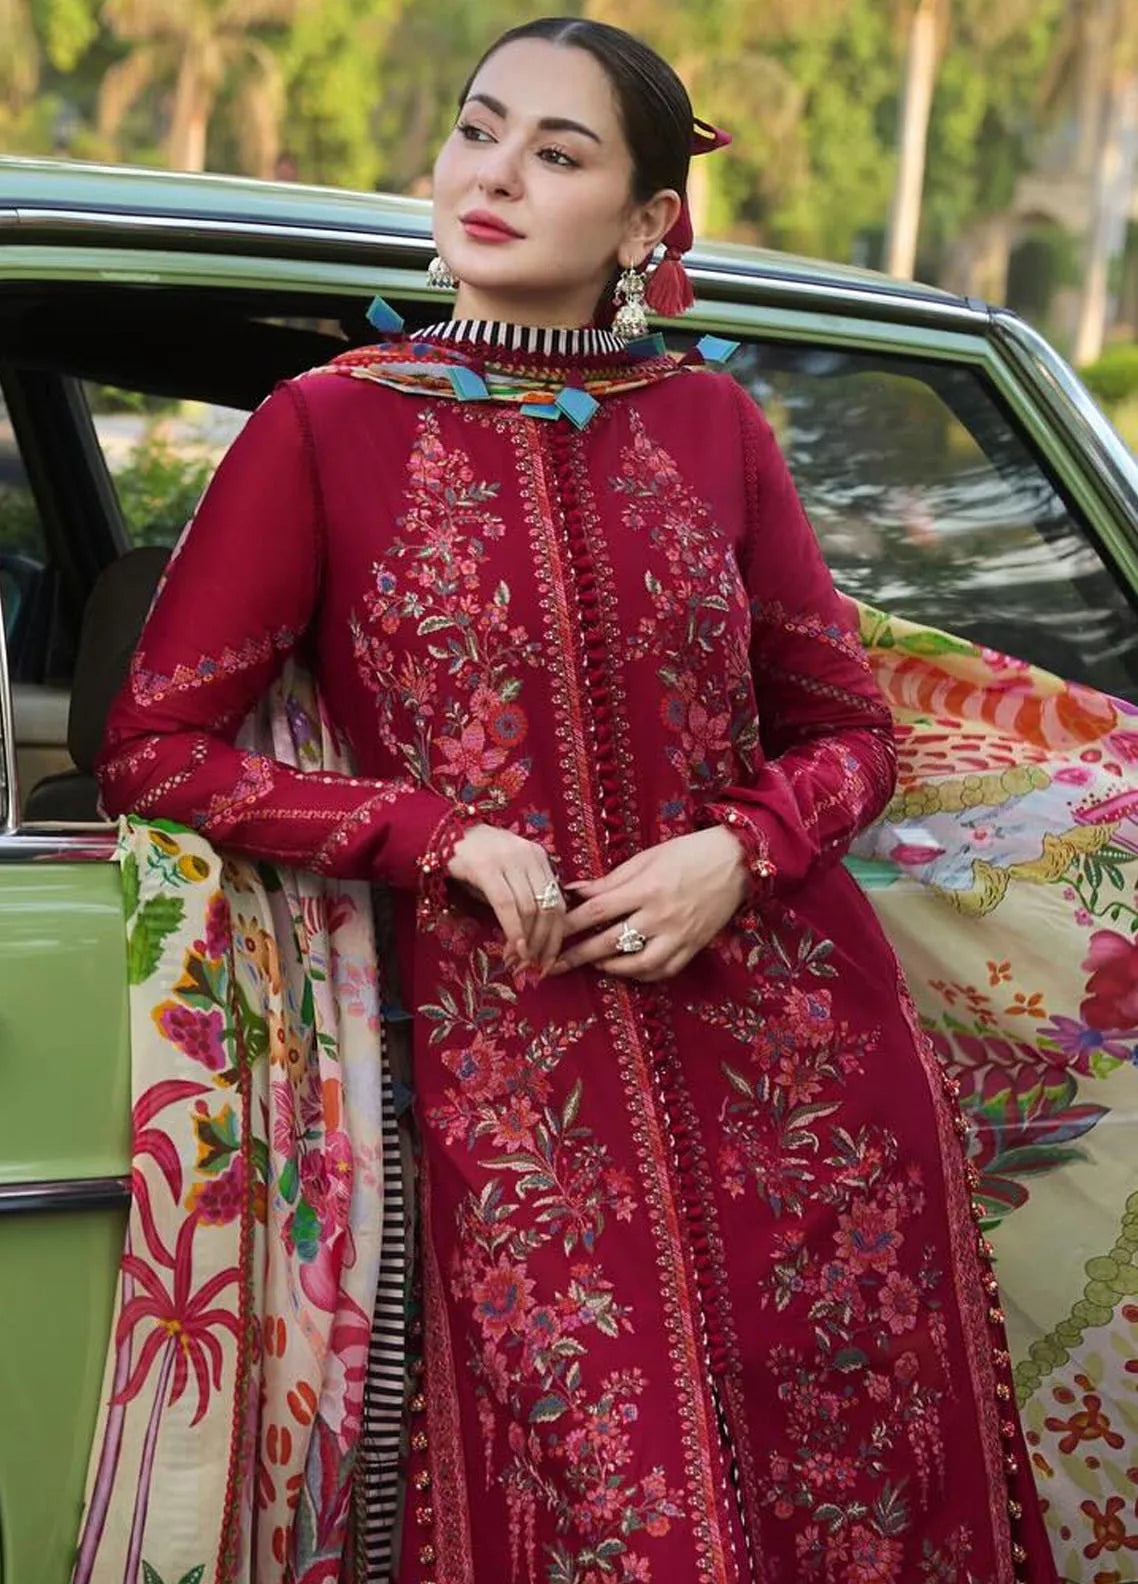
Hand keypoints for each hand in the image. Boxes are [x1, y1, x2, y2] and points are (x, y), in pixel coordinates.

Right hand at [446, 823, 565, 971]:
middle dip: (543, 944)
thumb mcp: (507, 874)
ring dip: (526, 942)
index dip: (556, 937)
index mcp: (539, 857)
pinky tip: (512, 947)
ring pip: (530, 909)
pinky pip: (507, 905)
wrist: (444, 833)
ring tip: (517, 960)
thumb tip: (533, 940)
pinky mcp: (486, 867)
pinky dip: (513, 930)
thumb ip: (523, 897)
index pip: (559, 903)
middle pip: (548, 909)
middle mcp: (529, 856)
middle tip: (532, 966)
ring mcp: (508, 859)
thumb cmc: (476, 859)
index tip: (548, 961)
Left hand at [548, 827, 748, 981]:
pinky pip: (664, 971)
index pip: (597, 910)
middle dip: (577, 955)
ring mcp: (679, 935)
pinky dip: (641, 974)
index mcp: (646, 888)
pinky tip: (626, 969)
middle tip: (553, 964)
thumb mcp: (647, 858)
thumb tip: (575, 890)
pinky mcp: (694, 947)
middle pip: (609, 942)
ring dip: (610, 968)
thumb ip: (611, 879)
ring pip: (637, 964)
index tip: (549, 932)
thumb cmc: (688, 853)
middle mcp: (661, 916)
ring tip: (594, 964)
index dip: (569, 924)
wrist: (736, 861)